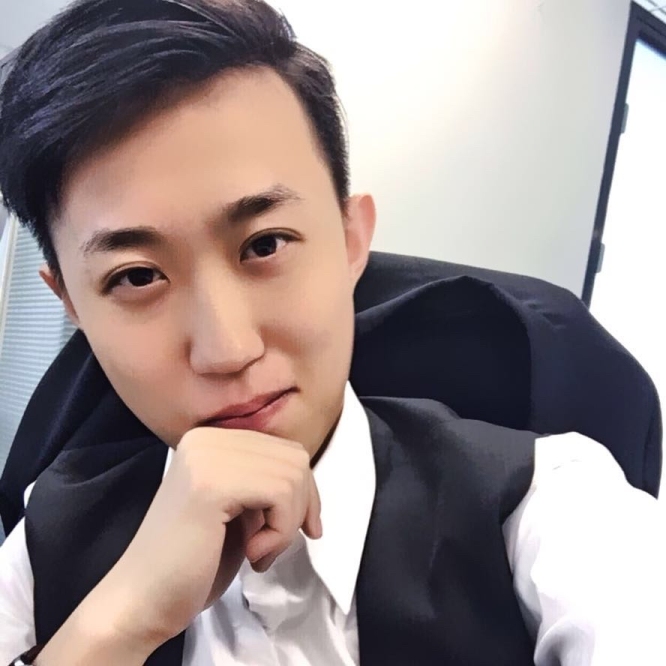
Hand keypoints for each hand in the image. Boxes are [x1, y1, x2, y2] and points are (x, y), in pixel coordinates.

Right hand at [39, 428, 320, 663]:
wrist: (143, 600)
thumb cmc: (194, 561)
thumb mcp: (239, 506)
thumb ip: (264, 481)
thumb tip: (308, 478)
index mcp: (211, 439)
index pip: (285, 449)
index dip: (304, 491)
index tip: (300, 528)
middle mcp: (208, 437)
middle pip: (294, 458)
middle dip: (301, 507)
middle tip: (273, 544)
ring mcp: (207, 457)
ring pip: (293, 476)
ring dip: (287, 525)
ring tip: (259, 552)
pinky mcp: (211, 484)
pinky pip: (280, 495)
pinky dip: (279, 533)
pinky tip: (253, 553)